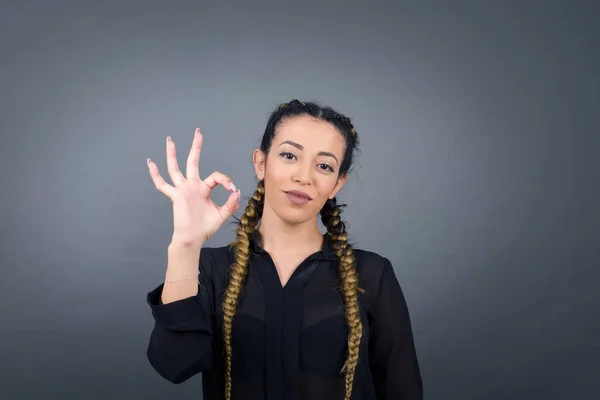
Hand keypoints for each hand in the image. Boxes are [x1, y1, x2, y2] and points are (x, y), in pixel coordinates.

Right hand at [147, 128, 240, 246]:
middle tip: (198, 133)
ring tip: (169, 140)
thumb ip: (230, 203)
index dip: (226, 180)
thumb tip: (237, 192)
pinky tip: (150, 163)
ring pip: (175, 168)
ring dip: (172, 154)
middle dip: (196, 147)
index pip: (216, 177)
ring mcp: (182, 189)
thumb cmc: (205, 227)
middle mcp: (192, 186)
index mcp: (203, 189)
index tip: (232, 190)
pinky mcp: (175, 196)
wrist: (193, 238)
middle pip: (193, 161)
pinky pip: (162, 184)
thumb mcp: (222, 214)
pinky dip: (155, 174)